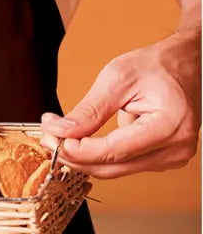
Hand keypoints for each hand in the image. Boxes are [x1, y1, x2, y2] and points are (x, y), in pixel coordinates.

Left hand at [41, 32, 200, 177]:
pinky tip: (81, 139)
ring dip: (83, 156)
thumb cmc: (156, 65)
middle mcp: (175, 148)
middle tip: (47, 137)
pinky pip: (122, 164)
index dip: (77, 149)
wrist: (185, 63)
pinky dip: (98, 155)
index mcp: (169, 126)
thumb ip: (89, 110)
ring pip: (114, 170)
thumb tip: (60, 131)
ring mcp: (172, 157)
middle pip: (112, 168)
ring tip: (59, 134)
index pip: (113, 152)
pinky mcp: (162, 157)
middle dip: (74, 155)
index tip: (50, 136)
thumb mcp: (117, 79)